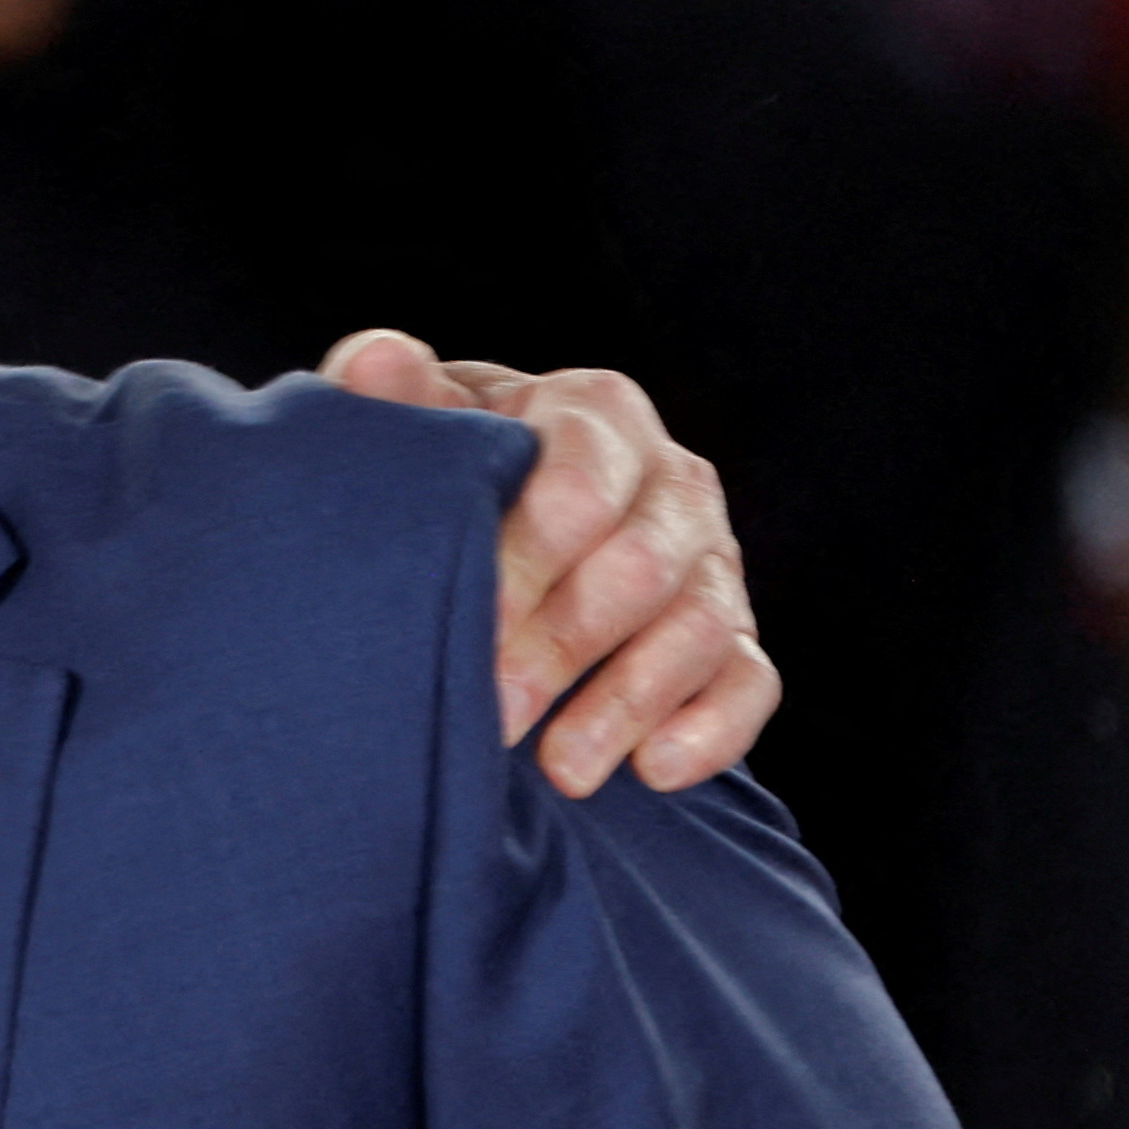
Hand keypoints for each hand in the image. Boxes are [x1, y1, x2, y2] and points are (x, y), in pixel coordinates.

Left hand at [324, 332, 773, 796]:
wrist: (485, 508)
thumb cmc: (442, 463)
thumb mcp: (413, 426)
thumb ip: (392, 396)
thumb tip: (378, 359)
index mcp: (594, 411)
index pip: (579, 487)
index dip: (527, 560)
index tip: (472, 627)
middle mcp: (669, 477)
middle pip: (639, 568)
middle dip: (565, 647)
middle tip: (494, 713)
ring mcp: (710, 555)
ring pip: (699, 629)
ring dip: (629, 703)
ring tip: (560, 770)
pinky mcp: (732, 630)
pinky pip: (749, 681)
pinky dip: (712, 729)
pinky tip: (651, 770)